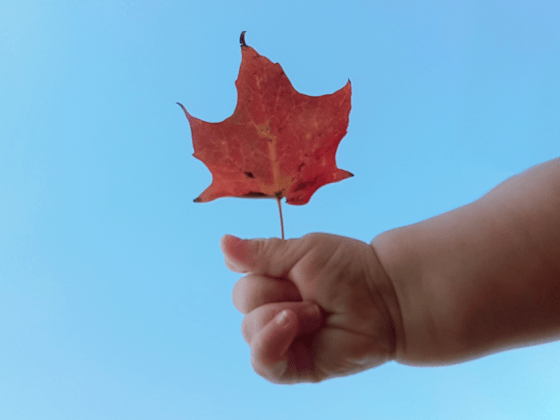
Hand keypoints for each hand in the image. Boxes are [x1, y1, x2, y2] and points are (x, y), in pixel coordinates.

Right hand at [220, 233, 400, 383]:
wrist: (384, 295)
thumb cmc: (349, 268)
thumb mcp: (301, 251)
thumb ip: (261, 253)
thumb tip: (222, 243)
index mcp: (273, 281)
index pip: (243, 277)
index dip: (264, 270)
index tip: (294, 268)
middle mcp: (273, 309)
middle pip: (243, 300)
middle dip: (277, 291)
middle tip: (313, 292)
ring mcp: (282, 338)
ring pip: (250, 328)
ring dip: (286, 314)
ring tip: (318, 312)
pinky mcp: (293, 365)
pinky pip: (262, 361)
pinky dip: (271, 341)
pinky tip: (293, 325)